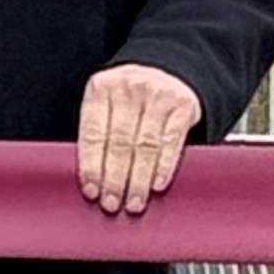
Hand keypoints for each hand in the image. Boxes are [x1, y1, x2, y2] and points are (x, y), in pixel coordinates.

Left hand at [77, 62, 202, 217]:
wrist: (167, 70)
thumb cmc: (131, 97)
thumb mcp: (108, 103)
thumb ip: (100, 132)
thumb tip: (92, 181)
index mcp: (100, 89)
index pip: (93, 134)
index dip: (91, 166)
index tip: (91, 191)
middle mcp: (128, 88)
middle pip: (119, 143)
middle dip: (114, 179)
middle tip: (112, 204)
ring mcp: (157, 95)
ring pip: (145, 146)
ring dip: (138, 180)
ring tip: (134, 203)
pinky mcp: (182, 105)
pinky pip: (171, 141)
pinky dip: (164, 166)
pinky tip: (157, 185)